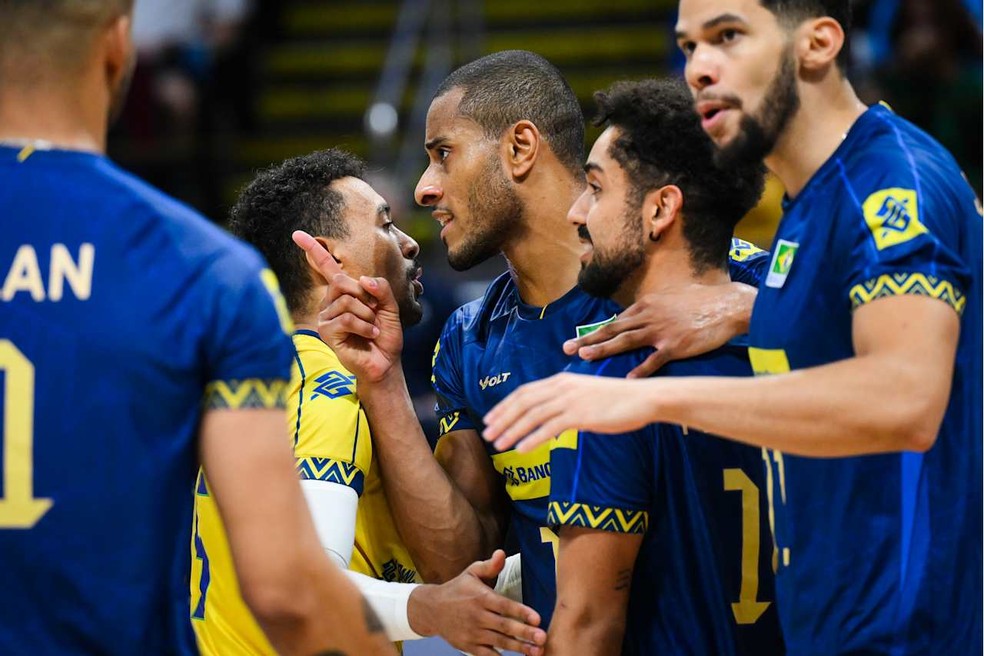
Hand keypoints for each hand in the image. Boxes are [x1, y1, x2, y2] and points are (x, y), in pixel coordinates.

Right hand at [292, 230, 402, 382]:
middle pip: (341, 281)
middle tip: (373, 313)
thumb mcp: (389, 307)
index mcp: (343, 293)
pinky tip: (368, 335)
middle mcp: (330, 303)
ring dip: (368, 315)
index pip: (326, 268)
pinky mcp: (326, 332)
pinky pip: (347, 318)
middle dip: (365, 296)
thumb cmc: (384, 336)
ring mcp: (326, 317)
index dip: (313, 250)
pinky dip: (364, 326)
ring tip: (371, 329)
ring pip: (347, 301)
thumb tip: (363, 280)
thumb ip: (381, 288)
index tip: (297, 234)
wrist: (385, 363)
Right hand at [408, 550, 545, 655]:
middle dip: (525, 633)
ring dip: (519, 647)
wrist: (431, 609)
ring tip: (536, 651)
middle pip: (504, 626)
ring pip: (499, 642)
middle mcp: (478, 616)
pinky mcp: (469, 646)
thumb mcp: (471, 573)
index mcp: (481, 597)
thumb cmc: (457, 589)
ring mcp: (473, 633)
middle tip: (542, 637)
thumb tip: (502, 553)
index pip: (504, 605)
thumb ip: (490, 566)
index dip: (521, 612)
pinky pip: (487, 654)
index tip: (537, 618)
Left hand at [482, 373, 659, 451]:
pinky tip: (522, 449)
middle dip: (502, 419)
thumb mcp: (585, 394)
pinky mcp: (582, 415)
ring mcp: (571, 400)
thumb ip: (565, 401)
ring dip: (512, 430)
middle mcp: (562, 387)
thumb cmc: (616, 399)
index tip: (490, 419)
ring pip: (533, 416)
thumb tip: (549, 418)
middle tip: (487, 435)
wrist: (642, 398)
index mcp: (561, 381)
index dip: (504, 406)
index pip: (524, 392)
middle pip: (523, 402)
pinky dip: (533, 438)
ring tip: (499, 445)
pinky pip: (551, 428)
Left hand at [563, 283, 754, 377]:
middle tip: (567, 348)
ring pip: (626, 340)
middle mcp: (649, 316)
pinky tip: (627, 379)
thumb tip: (639, 317)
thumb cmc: (702, 301)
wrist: (728, 304)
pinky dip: (640, 370)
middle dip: (588, 338)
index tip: (578, 339)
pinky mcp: (675, 345)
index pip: (616, 321)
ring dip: (604, 349)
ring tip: (585, 357)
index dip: (596, 331)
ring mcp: (661, 330)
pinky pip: (654, 360)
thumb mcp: (672, 298)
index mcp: (646, 305)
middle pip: (612, 329)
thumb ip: (653, 309)